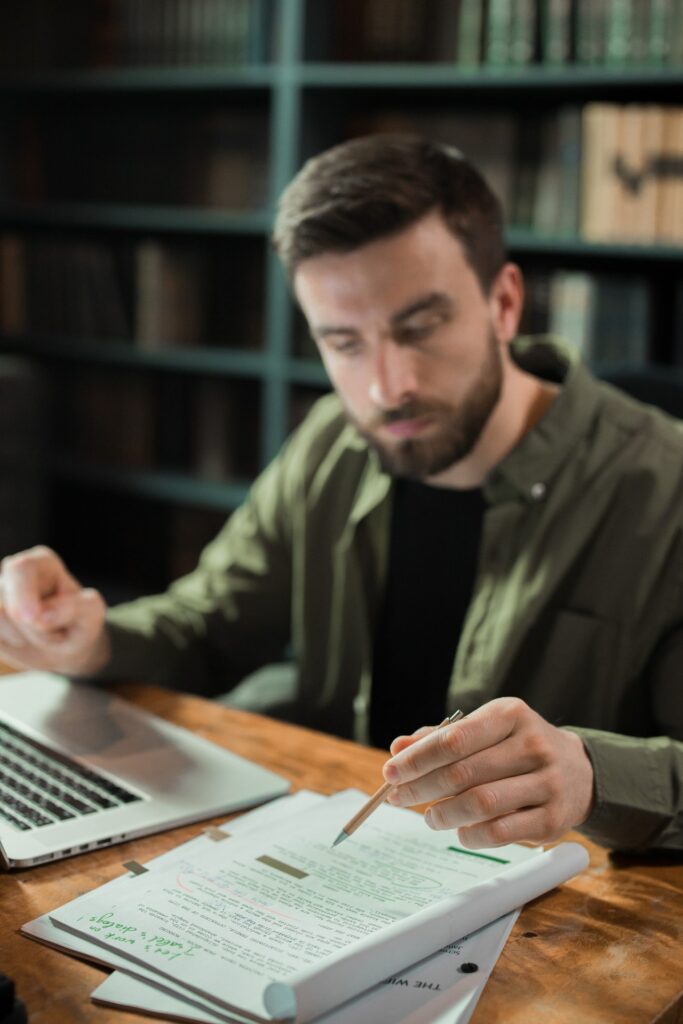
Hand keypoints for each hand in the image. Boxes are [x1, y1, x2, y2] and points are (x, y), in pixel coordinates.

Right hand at [0, 545, 108, 675]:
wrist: (65, 648)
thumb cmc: (79, 623)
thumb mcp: (91, 613)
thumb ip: (74, 607)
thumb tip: (42, 614)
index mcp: (42, 562)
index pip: (21, 568)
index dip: (22, 594)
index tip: (32, 618)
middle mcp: (13, 574)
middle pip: (2, 599)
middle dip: (29, 626)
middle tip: (55, 635)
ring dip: (23, 638)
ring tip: (41, 635)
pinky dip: (9, 645)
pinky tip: (23, 641)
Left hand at [383, 697, 594, 847]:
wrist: (580, 771)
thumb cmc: (518, 747)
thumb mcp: (485, 729)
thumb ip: (441, 738)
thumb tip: (398, 749)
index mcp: (511, 715)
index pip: (453, 739)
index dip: (416, 759)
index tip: (390, 772)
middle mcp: (533, 745)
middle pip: (463, 773)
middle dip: (421, 788)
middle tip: (398, 798)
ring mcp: (547, 783)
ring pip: (480, 804)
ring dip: (444, 815)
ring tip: (429, 817)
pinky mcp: (552, 819)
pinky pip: (500, 832)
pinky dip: (471, 835)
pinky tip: (459, 831)